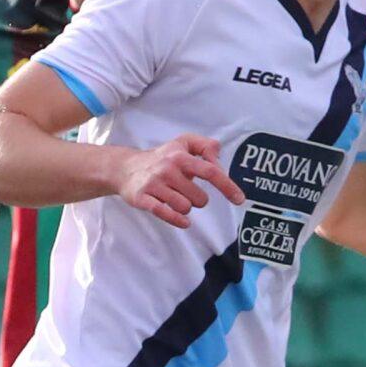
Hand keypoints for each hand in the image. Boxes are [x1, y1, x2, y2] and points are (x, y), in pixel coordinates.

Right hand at [117, 134, 243, 227]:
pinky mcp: (142, 198)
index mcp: (181, 156)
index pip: (210, 171)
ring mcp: (154, 184)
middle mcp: (168, 169)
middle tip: (186, 192)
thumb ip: (206, 147)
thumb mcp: (183, 144)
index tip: (239, 199)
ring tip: (174, 198)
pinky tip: (184, 222)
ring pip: (185, 207)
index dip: (227, 186)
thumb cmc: (162, 157)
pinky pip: (165, 214)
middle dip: (198, 200)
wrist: (126, 167)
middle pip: (199, 198)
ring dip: (185, 208)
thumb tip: (218, 160)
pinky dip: (177, 220)